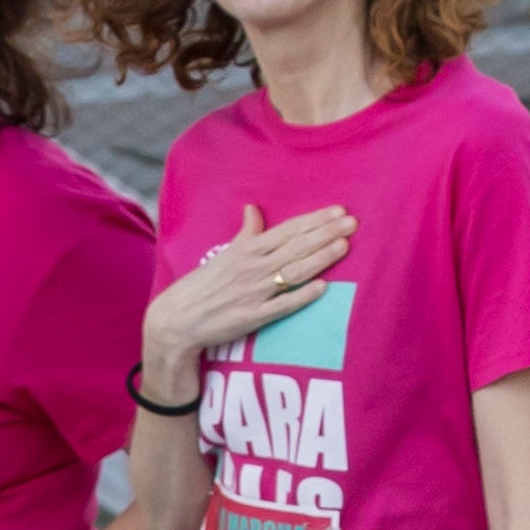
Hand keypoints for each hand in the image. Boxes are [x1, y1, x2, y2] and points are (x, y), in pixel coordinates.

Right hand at [141, 203, 358, 396]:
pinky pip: (282, 306)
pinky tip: (323, 287)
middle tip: (352, 222)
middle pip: (296, 247)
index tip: (338, 211)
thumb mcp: (222, 254)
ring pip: (294, 272)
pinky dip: (302, 296)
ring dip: (320, 258)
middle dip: (326, 233)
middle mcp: (252, 268)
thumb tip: (253, 209)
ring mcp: (254, 293)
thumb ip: (245, 234)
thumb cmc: (201, 286)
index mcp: (246, 250)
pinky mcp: (252, 318)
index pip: (288, 230)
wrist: (176, 320)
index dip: (315, 220)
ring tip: (344, 245)